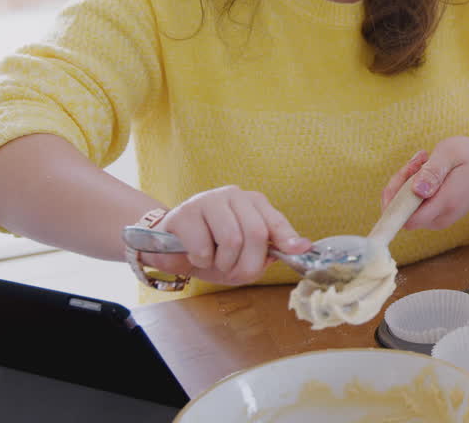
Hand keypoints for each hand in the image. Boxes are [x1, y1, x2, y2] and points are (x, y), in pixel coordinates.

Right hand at [142, 186, 309, 286]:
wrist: (167, 247)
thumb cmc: (210, 250)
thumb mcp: (242, 256)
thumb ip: (268, 253)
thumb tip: (301, 248)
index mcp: (252, 203)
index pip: (275, 221)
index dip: (288, 238)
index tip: (300, 250)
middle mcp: (234, 196)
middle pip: (256, 233)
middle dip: (248, 263)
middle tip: (234, 272)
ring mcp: (208, 200)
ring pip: (232, 239)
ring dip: (224, 263)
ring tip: (213, 262)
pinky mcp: (185, 212)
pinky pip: (203, 246)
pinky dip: (202, 260)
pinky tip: (195, 256)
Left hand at [379, 138, 468, 229]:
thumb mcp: (452, 152)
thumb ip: (433, 171)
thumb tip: (415, 191)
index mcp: (446, 203)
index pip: (406, 217)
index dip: (395, 198)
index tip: (408, 170)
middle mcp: (440, 218)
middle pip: (402, 211)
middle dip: (401, 183)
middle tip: (420, 159)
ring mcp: (438, 220)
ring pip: (405, 208)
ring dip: (407, 182)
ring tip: (427, 160)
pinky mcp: (435, 216)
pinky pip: (413, 205)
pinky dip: (413, 186)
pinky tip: (428, 170)